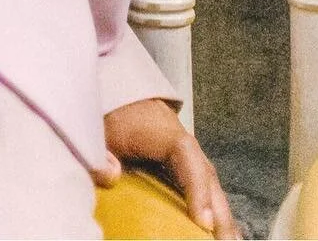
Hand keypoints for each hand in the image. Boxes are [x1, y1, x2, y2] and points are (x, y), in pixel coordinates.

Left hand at [95, 98, 240, 237]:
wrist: (113, 90)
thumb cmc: (107, 114)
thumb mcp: (96, 130)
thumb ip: (100, 155)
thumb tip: (113, 175)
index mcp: (158, 129)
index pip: (185, 153)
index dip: (197, 188)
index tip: (203, 221)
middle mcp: (179, 138)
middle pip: (205, 173)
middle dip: (219, 211)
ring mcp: (184, 149)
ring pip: (208, 180)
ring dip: (221, 211)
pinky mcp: (182, 159)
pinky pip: (201, 181)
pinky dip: (211, 204)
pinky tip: (218, 228)